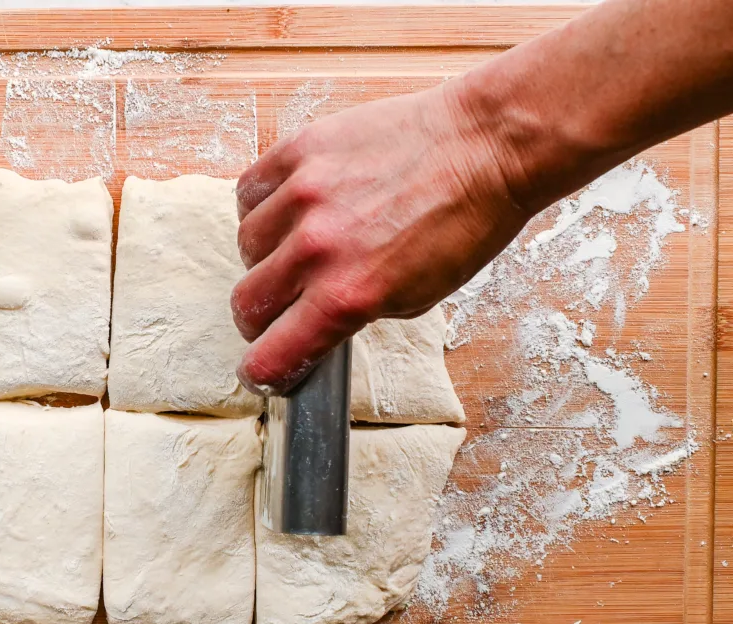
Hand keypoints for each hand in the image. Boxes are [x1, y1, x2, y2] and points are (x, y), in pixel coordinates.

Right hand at [231, 79, 531, 393]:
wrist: (486, 144)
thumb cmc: (464, 222)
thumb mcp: (417, 297)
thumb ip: (354, 311)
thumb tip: (314, 319)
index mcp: (348, 295)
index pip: (270, 356)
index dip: (263, 371)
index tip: (264, 368)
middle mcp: (317, 248)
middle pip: (246, 303)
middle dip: (261, 315)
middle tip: (281, 307)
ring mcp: (304, 194)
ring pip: (246, 244)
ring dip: (265, 255)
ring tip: (297, 244)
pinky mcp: (300, 149)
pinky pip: (250, 190)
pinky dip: (263, 206)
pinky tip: (291, 208)